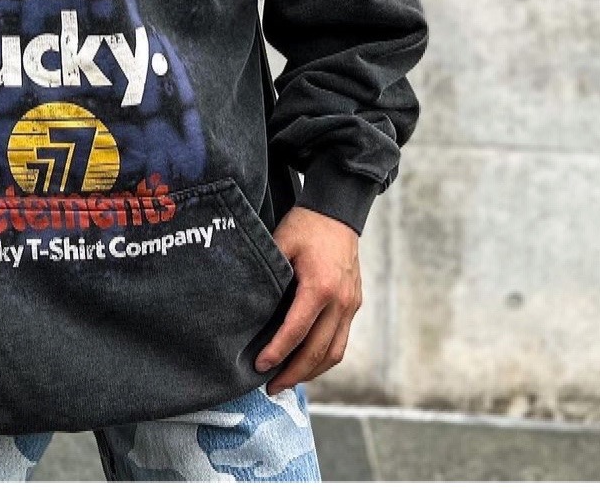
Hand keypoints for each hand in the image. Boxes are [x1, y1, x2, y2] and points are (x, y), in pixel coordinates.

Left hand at [255, 205, 361, 393]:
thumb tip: (245, 300)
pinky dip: (324, 357)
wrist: (338, 212)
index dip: (277, 352)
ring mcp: (351, 305)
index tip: (259, 367)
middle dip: (293, 373)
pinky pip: (342, 341)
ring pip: (334, 352)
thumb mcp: (280, 241)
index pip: (297, 331)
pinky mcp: (354, 304)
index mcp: (320, 287)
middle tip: (270, 387)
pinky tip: (306, 363)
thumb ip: (267, 272)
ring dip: (311, 372)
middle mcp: (340, 301)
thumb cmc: (305, 224)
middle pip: (318, 351)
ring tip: (286, 381)